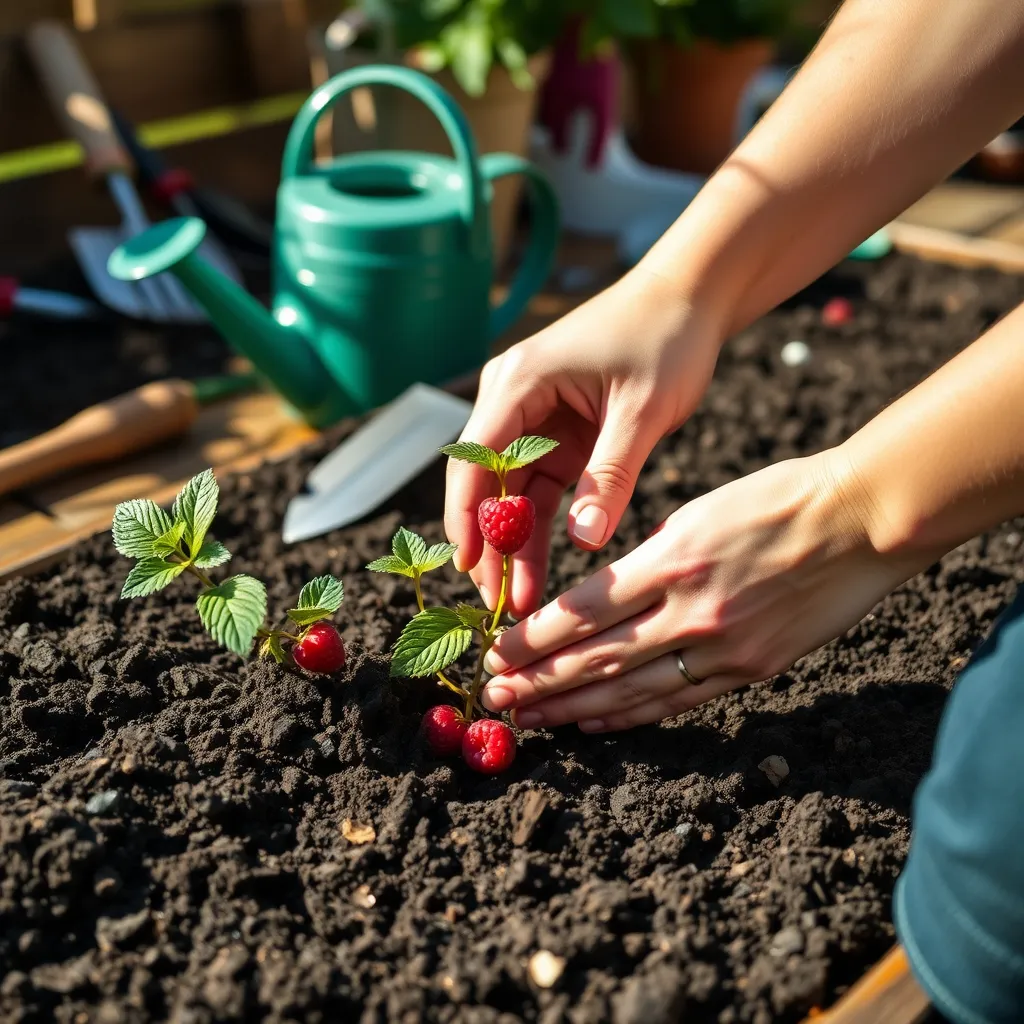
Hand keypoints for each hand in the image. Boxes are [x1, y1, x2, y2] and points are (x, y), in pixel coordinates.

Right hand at [444, 267, 723, 617]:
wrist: (689, 298)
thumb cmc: (665, 337)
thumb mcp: (642, 410)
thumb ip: (611, 476)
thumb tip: (582, 542)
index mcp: (521, 381)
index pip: (476, 457)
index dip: (467, 515)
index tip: (468, 566)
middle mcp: (514, 398)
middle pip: (484, 481)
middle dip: (487, 542)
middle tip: (495, 602)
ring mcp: (533, 417)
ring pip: (510, 493)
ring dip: (513, 544)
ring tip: (519, 600)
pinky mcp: (557, 433)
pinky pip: (538, 488)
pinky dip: (538, 527)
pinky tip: (537, 569)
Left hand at [479, 452, 918, 731]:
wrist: (861, 522)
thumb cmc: (779, 499)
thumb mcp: (700, 510)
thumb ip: (652, 557)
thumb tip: (610, 592)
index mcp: (672, 559)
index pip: (583, 611)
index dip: (534, 638)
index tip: (497, 651)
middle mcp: (691, 610)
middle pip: (596, 657)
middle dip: (538, 681)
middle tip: (493, 696)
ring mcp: (723, 646)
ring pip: (630, 689)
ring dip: (573, 707)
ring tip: (530, 719)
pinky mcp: (751, 670)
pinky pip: (678, 700)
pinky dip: (631, 714)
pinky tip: (594, 722)